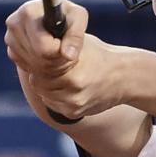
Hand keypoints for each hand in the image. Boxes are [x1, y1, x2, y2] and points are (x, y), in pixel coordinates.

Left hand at [5, 0, 126, 121]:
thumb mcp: (77, 43)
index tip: (41, 59)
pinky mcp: (75, 112)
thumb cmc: (98, 55)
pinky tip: (68, 88)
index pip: (38, 68)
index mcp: (72, 69)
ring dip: (48, 87)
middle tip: (48, 68)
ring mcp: (74, 102)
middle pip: (38, 83)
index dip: (38, 63)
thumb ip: (55, 49)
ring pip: (44, 94)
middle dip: (41, 75)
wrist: (123, 76)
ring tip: (60, 77)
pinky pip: (54, 104)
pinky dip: (56, 97)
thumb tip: (32, 46)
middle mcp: (73, 87)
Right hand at [6, 0, 87, 72]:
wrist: (54, 19)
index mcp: (28, 12)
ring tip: (58, 49)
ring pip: (35, 66)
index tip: (63, 44)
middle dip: (57, 59)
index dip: (57, 50)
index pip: (43, 47)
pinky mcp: (11, 51)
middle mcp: (14, 24)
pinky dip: (41, 66)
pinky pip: (28, 68)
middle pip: (40, 58)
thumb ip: (76, 36)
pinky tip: (47, 53)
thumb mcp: (78, 18)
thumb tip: (68, 55)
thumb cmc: (67, 16)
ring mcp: (10, 39)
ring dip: (51, 64)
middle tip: (65, 48)